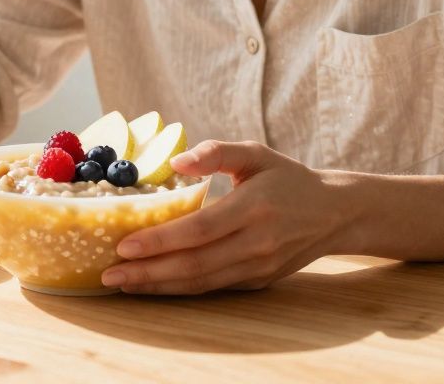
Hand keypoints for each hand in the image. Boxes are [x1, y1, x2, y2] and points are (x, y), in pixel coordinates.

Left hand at [101, 141, 344, 293]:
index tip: (124, 244)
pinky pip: (212, 288)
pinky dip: (179, 290)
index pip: (200, 229)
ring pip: (201, 283)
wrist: (334, 214)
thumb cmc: (288, 178)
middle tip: (109, 274)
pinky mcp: (257, 282)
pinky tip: (152, 285)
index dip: (161, 240)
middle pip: (194, 264)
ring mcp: (257, 267)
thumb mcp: (256, 153)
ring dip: (158, 286)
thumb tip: (176, 162)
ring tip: (122, 284)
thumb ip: (216, 152)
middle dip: (148, 272)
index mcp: (254, 207)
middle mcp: (257, 243)